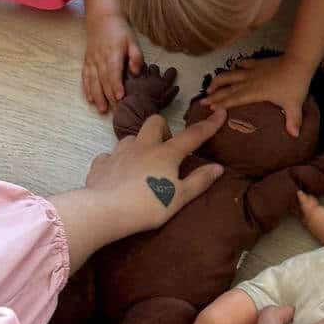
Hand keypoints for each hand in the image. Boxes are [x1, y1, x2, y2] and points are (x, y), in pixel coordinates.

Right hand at [83, 12, 144, 113]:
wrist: (102, 16)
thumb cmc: (120, 30)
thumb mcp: (133, 41)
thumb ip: (136, 57)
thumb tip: (136, 73)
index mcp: (113, 54)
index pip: (114, 73)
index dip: (116, 86)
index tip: (120, 98)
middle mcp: (100, 59)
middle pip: (104, 81)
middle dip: (110, 98)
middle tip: (116, 112)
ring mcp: (92, 60)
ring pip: (93, 81)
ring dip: (97, 96)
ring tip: (102, 110)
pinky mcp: (87, 61)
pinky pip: (85, 76)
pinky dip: (87, 88)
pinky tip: (90, 99)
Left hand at [85, 110, 226, 236]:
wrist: (106, 211)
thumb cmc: (148, 206)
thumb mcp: (179, 197)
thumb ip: (199, 181)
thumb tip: (218, 167)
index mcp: (165, 154)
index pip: (193, 136)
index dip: (209, 125)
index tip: (221, 113)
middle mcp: (142, 146)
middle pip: (155, 122)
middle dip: (164, 130)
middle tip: (168, 150)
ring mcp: (119, 152)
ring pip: (132, 138)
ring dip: (140, 146)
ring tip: (143, 164)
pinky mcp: (102, 164)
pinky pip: (111, 156)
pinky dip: (118, 162)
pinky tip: (120, 175)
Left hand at [122, 64, 179, 110]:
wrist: (140, 107)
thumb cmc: (154, 106)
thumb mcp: (166, 101)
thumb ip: (171, 92)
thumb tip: (176, 87)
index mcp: (162, 83)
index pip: (170, 73)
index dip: (171, 71)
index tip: (172, 70)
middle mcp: (152, 78)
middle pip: (155, 68)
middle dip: (153, 69)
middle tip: (152, 72)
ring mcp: (141, 77)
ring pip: (143, 66)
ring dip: (142, 68)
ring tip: (141, 72)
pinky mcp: (131, 79)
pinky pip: (131, 70)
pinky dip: (131, 71)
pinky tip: (132, 73)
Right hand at [204, 53, 313, 138]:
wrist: (298, 62)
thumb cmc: (295, 84)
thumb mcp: (294, 105)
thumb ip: (293, 120)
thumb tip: (295, 135)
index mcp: (254, 92)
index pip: (233, 99)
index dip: (221, 103)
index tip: (209, 107)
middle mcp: (249, 81)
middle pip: (227, 88)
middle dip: (214, 95)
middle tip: (202, 101)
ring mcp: (252, 71)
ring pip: (230, 74)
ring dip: (219, 80)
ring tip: (210, 86)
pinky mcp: (258, 63)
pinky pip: (243, 63)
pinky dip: (236, 66)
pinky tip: (233, 67)